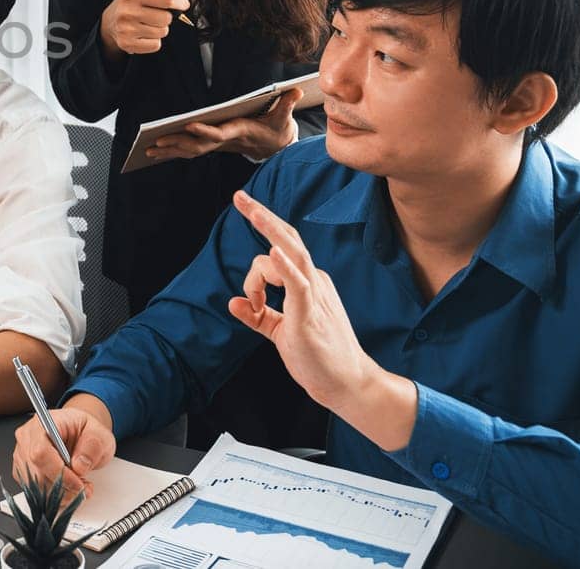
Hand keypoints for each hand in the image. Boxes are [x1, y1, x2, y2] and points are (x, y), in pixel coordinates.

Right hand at [10, 397, 116, 501]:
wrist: (79, 434)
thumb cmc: (86, 431)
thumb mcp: (100, 434)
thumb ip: (92, 447)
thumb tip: (78, 466)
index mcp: (43, 423)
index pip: (40, 452)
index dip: (59, 473)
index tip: (78, 484)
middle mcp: (27, 438)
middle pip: (37, 473)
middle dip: (64, 487)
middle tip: (84, 487)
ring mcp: (23, 455)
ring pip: (36, 486)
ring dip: (61, 494)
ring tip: (80, 486)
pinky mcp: (24, 471)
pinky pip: (36, 492)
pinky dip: (55, 496)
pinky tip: (68, 488)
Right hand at [99, 0, 190, 57]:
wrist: (110, 24)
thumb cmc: (130, 0)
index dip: (178, 2)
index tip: (182, 3)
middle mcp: (127, 11)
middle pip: (166, 18)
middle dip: (164, 16)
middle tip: (154, 12)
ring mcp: (126, 29)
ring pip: (162, 31)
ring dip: (159, 28)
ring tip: (148, 22)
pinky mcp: (128, 44)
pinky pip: (156, 45)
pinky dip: (153, 41)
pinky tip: (144, 33)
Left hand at [147, 88, 301, 162]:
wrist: (278, 146)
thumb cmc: (278, 128)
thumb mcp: (284, 116)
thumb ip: (287, 104)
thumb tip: (296, 90)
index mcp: (239, 131)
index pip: (220, 133)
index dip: (205, 131)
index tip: (189, 126)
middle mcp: (225, 141)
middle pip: (199, 145)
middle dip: (177, 144)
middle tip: (155, 142)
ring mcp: (218, 146)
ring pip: (191, 150)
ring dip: (170, 151)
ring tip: (148, 150)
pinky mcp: (213, 146)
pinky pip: (191, 151)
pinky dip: (173, 152)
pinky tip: (155, 154)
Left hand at [226, 190, 378, 409]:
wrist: (348, 384)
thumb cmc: (319, 358)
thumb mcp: (282, 332)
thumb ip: (258, 316)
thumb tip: (232, 302)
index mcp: (307, 283)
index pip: (274, 258)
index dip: (254, 277)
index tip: (250, 304)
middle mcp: (313, 281)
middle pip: (287, 238)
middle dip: (261, 215)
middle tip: (239, 196)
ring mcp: (314, 294)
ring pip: (291, 251)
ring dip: (267, 227)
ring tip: (248, 207)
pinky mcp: (311, 313)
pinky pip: (298, 283)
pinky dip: (285, 266)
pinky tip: (274, 254)